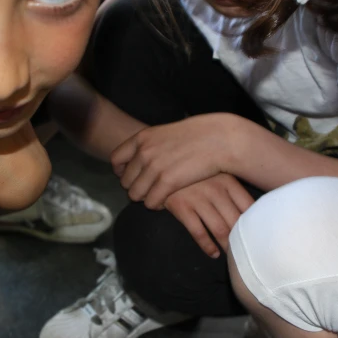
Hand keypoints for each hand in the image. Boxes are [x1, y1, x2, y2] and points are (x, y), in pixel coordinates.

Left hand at [110, 113, 240, 208]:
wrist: (220, 140)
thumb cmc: (199, 136)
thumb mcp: (168, 133)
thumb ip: (152, 144)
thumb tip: (142, 156)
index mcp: (142, 137)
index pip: (116, 159)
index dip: (120, 171)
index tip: (130, 176)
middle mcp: (144, 152)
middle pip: (125, 181)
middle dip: (136, 187)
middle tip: (149, 189)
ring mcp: (154, 167)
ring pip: (135, 195)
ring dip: (145, 198)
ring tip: (158, 196)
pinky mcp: (167, 182)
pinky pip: (151, 202)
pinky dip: (156, 205)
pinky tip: (167, 200)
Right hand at [164, 173, 254, 257]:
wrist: (164, 168)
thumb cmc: (196, 176)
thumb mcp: (218, 176)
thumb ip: (235, 192)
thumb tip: (255, 214)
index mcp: (228, 181)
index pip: (248, 206)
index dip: (255, 223)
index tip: (259, 236)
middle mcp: (215, 189)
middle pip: (235, 221)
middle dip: (242, 239)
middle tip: (247, 251)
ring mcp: (198, 198)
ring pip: (219, 229)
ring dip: (227, 246)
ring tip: (231, 256)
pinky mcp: (181, 206)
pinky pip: (198, 232)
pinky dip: (207, 246)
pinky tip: (213, 253)